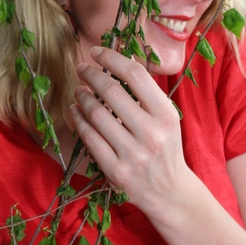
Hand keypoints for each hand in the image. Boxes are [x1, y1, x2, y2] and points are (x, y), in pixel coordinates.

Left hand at [70, 47, 187, 210]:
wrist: (170, 192)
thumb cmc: (165, 149)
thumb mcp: (166, 119)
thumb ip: (146, 95)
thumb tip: (119, 62)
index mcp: (167, 115)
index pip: (135, 76)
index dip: (112, 59)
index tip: (97, 52)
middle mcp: (151, 134)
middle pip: (112, 92)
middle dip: (91, 74)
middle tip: (81, 68)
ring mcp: (133, 154)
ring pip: (96, 115)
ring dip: (82, 97)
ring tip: (78, 90)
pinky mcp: (116, 170)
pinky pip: (89, 138)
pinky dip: (78, 120)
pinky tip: (75, 111)